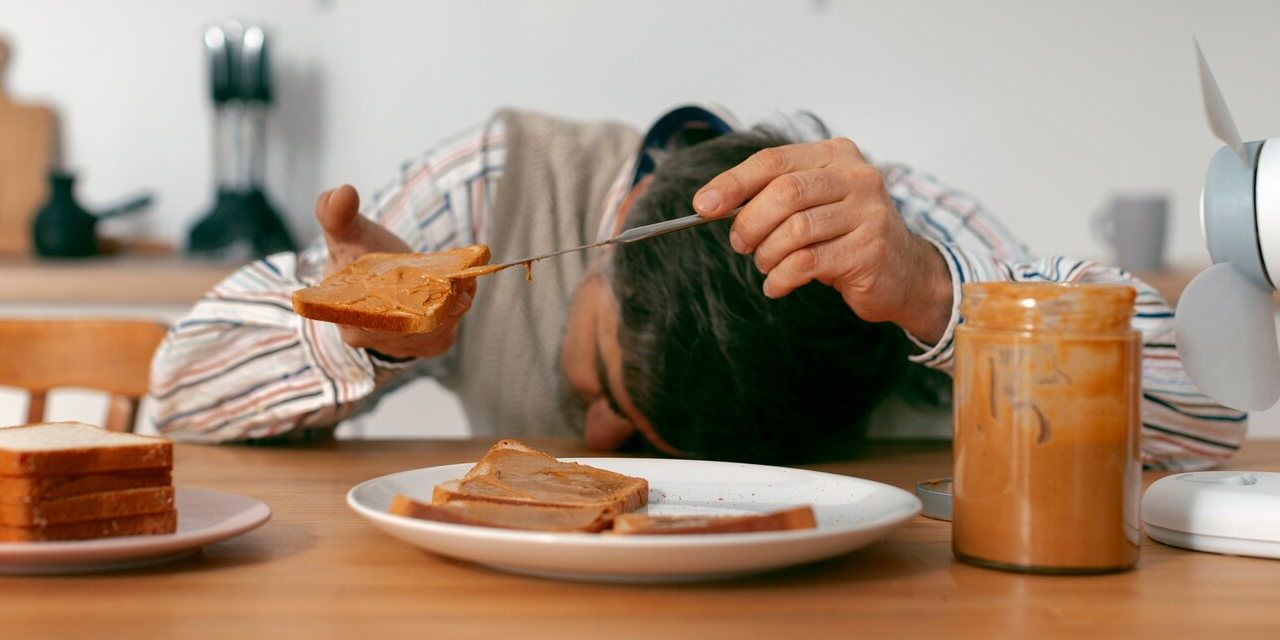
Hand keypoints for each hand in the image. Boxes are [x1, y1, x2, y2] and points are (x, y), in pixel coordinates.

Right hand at [314, 185, 475, 359]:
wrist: (376, 276)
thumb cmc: (356, 255)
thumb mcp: (345, 234)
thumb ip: (336, 214)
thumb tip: (342, 192)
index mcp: (346, 316)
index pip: (373, 320)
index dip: (400, 305)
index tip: (425, 283)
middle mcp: (372, 338)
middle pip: (408, 328)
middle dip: (436, 305)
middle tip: (458, 283)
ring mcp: (400, 345)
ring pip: (431, 332)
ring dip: (453, 306)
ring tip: (466, 282)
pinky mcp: (424, 344)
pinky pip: (445, 332)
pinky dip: (458, 310)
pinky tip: (465, 290)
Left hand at [692, 138, 951, 343]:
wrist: (905, 272)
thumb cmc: (847, 236)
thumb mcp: (814, 204)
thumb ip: (774, 196)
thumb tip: (713, 203)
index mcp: (836, 155)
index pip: (774, 160)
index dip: (733, 183)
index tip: (703, 205)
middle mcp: (856, 177)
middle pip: (784, 192)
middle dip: (749, 223)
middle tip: (740, 244)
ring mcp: (868, 213)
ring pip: (794, 230)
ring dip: (766, 254)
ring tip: (765, 265)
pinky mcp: (870, 251)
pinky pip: (808, 263)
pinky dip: (781, 277)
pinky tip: (776, 285)